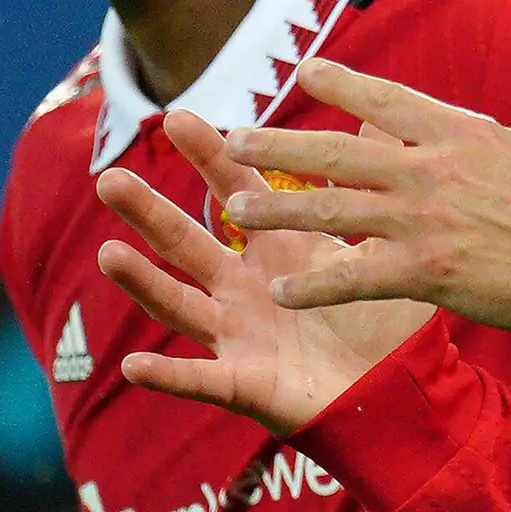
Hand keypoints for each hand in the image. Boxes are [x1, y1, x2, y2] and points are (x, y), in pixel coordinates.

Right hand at [94, 112, 431, 432]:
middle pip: (186, 243)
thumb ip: (370, 190)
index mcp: (277, 251)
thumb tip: (383, 123)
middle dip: (148, 212)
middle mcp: (244, 289)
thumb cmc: (386, 325)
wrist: (403, 394)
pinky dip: (167, 376)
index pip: (236, 192)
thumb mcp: (381, 250)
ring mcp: (237, 336)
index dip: (210, 157)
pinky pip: (200, 381)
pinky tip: (133, 367)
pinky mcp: (244, 384)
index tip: (178, 117)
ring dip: (142, 282)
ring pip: (179, 305)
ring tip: (107, 254)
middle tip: (109, 178)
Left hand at [215, 27, 510, 335]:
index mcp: (461, 134)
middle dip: (282, 146)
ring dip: (281, 209)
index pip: (388, 100)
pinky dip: (317, 285)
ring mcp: (424, 221)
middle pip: (340, 152)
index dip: (343, 82)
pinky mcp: (427, 271)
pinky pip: (357, 276)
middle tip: (235, 142)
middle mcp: (431, 171)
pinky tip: (281, 292)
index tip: (305, 69)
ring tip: (235, 210)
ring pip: (335, 210)